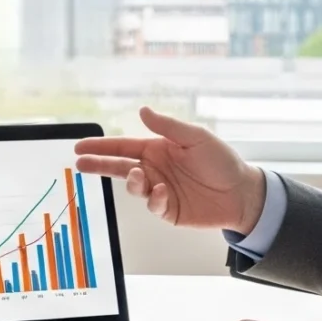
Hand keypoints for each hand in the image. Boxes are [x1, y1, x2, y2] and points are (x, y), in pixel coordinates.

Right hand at [74, 106, 266, 232]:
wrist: (242, 193)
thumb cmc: (221, 161)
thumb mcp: (196, 137)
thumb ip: (168, 126)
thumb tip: (142, 110)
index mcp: (157, 149)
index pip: (122, 146)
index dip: (101, 147)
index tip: (80, 147)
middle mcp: (154, 169)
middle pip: (119, 167)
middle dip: (99, 166)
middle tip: (79, 165)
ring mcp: (160, 190)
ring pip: (134, 187)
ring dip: (133, 182)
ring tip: (140, 176)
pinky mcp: (168, 210)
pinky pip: (152, 205)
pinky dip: (153, 199)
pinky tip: (162, 193)